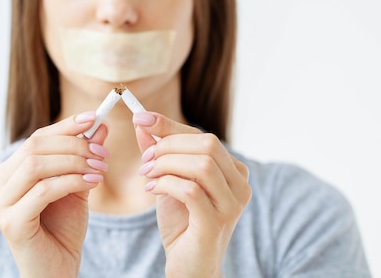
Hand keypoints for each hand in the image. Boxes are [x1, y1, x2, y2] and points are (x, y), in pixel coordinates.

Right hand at [0, 112, 109, 277]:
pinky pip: (43, 190)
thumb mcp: (76, 184)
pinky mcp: (10, 222)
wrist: (56, 270)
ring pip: (36, 165)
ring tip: (100, 169)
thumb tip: (99, 125)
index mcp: (7, 172)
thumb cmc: (63, 229)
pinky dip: (71, 181)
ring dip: (74, 163)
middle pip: (34, 147)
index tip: (94, 117)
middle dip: (74, 145)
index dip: (65, 126)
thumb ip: (83, 156)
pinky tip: (92, 183)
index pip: (36, 138)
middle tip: (102, 152)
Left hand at [133, 112, 250, 277]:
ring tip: (147, 175)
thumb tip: (144, 123)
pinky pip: (191, 191)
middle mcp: (239, 185)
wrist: (189, 266)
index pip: (202, 136)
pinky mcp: (216, 223)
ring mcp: (231, 205)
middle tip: (145, 159)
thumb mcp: (169, 181)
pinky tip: (152, 190)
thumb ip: (160, 153)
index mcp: (233, 171)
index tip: (140, 117)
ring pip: (202, 165)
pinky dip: (166, 184)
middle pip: (208, 145)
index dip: (170, 125)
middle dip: (168, 146)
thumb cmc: (182, 223)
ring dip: (166, 164)